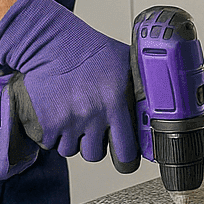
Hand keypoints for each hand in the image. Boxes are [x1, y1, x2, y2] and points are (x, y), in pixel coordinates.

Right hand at [0, 0, 137, 163]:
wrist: (50, 44)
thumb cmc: (89, 51)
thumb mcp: (126, 64)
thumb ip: (140, 88)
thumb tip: (158, 103)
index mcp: (117, 102)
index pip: (127, 151)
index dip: (126, 159)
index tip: (125, 159)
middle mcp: (93, 115)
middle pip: (95, 154)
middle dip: (93, 144)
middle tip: (90, 125)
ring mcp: (67, 122)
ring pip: (70, 149)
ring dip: (71, 136)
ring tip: (71, 110)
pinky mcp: (44, 125)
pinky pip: (49, 143)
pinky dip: (50, 132)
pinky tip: (55, 110)